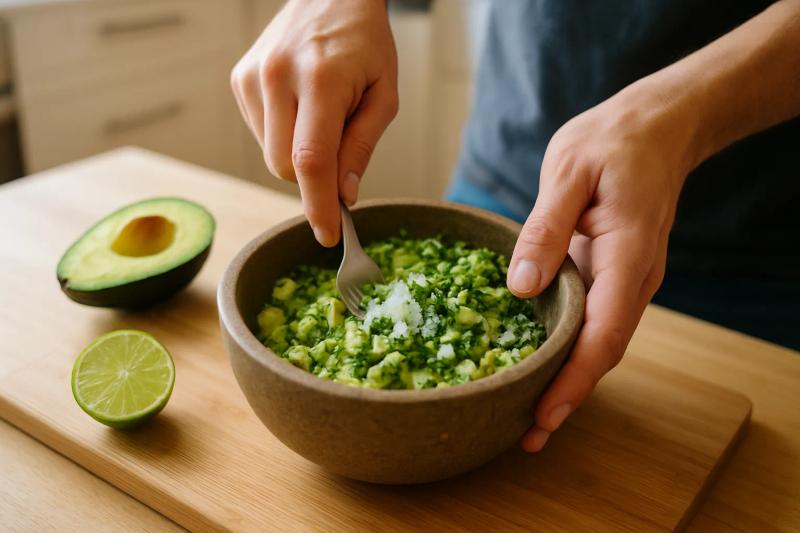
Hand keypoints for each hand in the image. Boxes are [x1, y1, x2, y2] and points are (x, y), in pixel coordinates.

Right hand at [230, 0, 398, 245]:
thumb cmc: (365, 43)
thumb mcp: (383, 95)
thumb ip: (361, 147)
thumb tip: (343, 195)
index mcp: (320, 80)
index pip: (311, 161)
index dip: (318, 205)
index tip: (328, 235)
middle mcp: (277, 77)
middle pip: (284, 167)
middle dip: (312, 178)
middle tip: (339, 151)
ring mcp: (252, 77)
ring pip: (269, 154)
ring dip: (297, 154)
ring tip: (320, 114)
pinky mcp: (240, 79)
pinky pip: (260, 134)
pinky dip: (282, 135)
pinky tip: (300, 107)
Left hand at [507, 82, 696, 450]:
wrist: (656, 127)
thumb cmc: (611, 143)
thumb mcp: (569, 171)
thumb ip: (545, 229)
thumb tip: (520, 288)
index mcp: (626, 255)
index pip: (604, 334)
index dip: (573, 380)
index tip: (543, 415)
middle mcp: (636, 278)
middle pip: (604, 352)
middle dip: (568, 397)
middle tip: (526, 436)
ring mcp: (630, 280)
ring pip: (602, 343)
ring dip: (570, 382)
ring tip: (530, 417)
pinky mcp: (617, 275)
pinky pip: (597, 323)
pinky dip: (572, 352)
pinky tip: (543, 365)